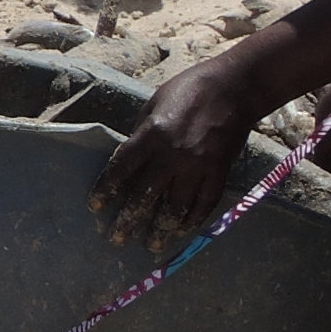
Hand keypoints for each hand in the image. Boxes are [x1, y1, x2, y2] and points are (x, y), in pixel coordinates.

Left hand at [92, 63, 259, 247]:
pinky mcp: (219, 172)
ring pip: (175, 208)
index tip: (95, 207)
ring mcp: (198, 166)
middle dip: (128, 220)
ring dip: (161, 229)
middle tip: (116, 238)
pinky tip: (181, 230)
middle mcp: (173, 155)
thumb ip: (141, 134)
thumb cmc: (189, 89)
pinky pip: (204, 204)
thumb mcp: (154, 104)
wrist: (235, 87)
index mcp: (151, 135)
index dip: (106, 190)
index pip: (121, 169)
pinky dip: (192, 220)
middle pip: (145, 196)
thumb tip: (127, 161)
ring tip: (151, 245)